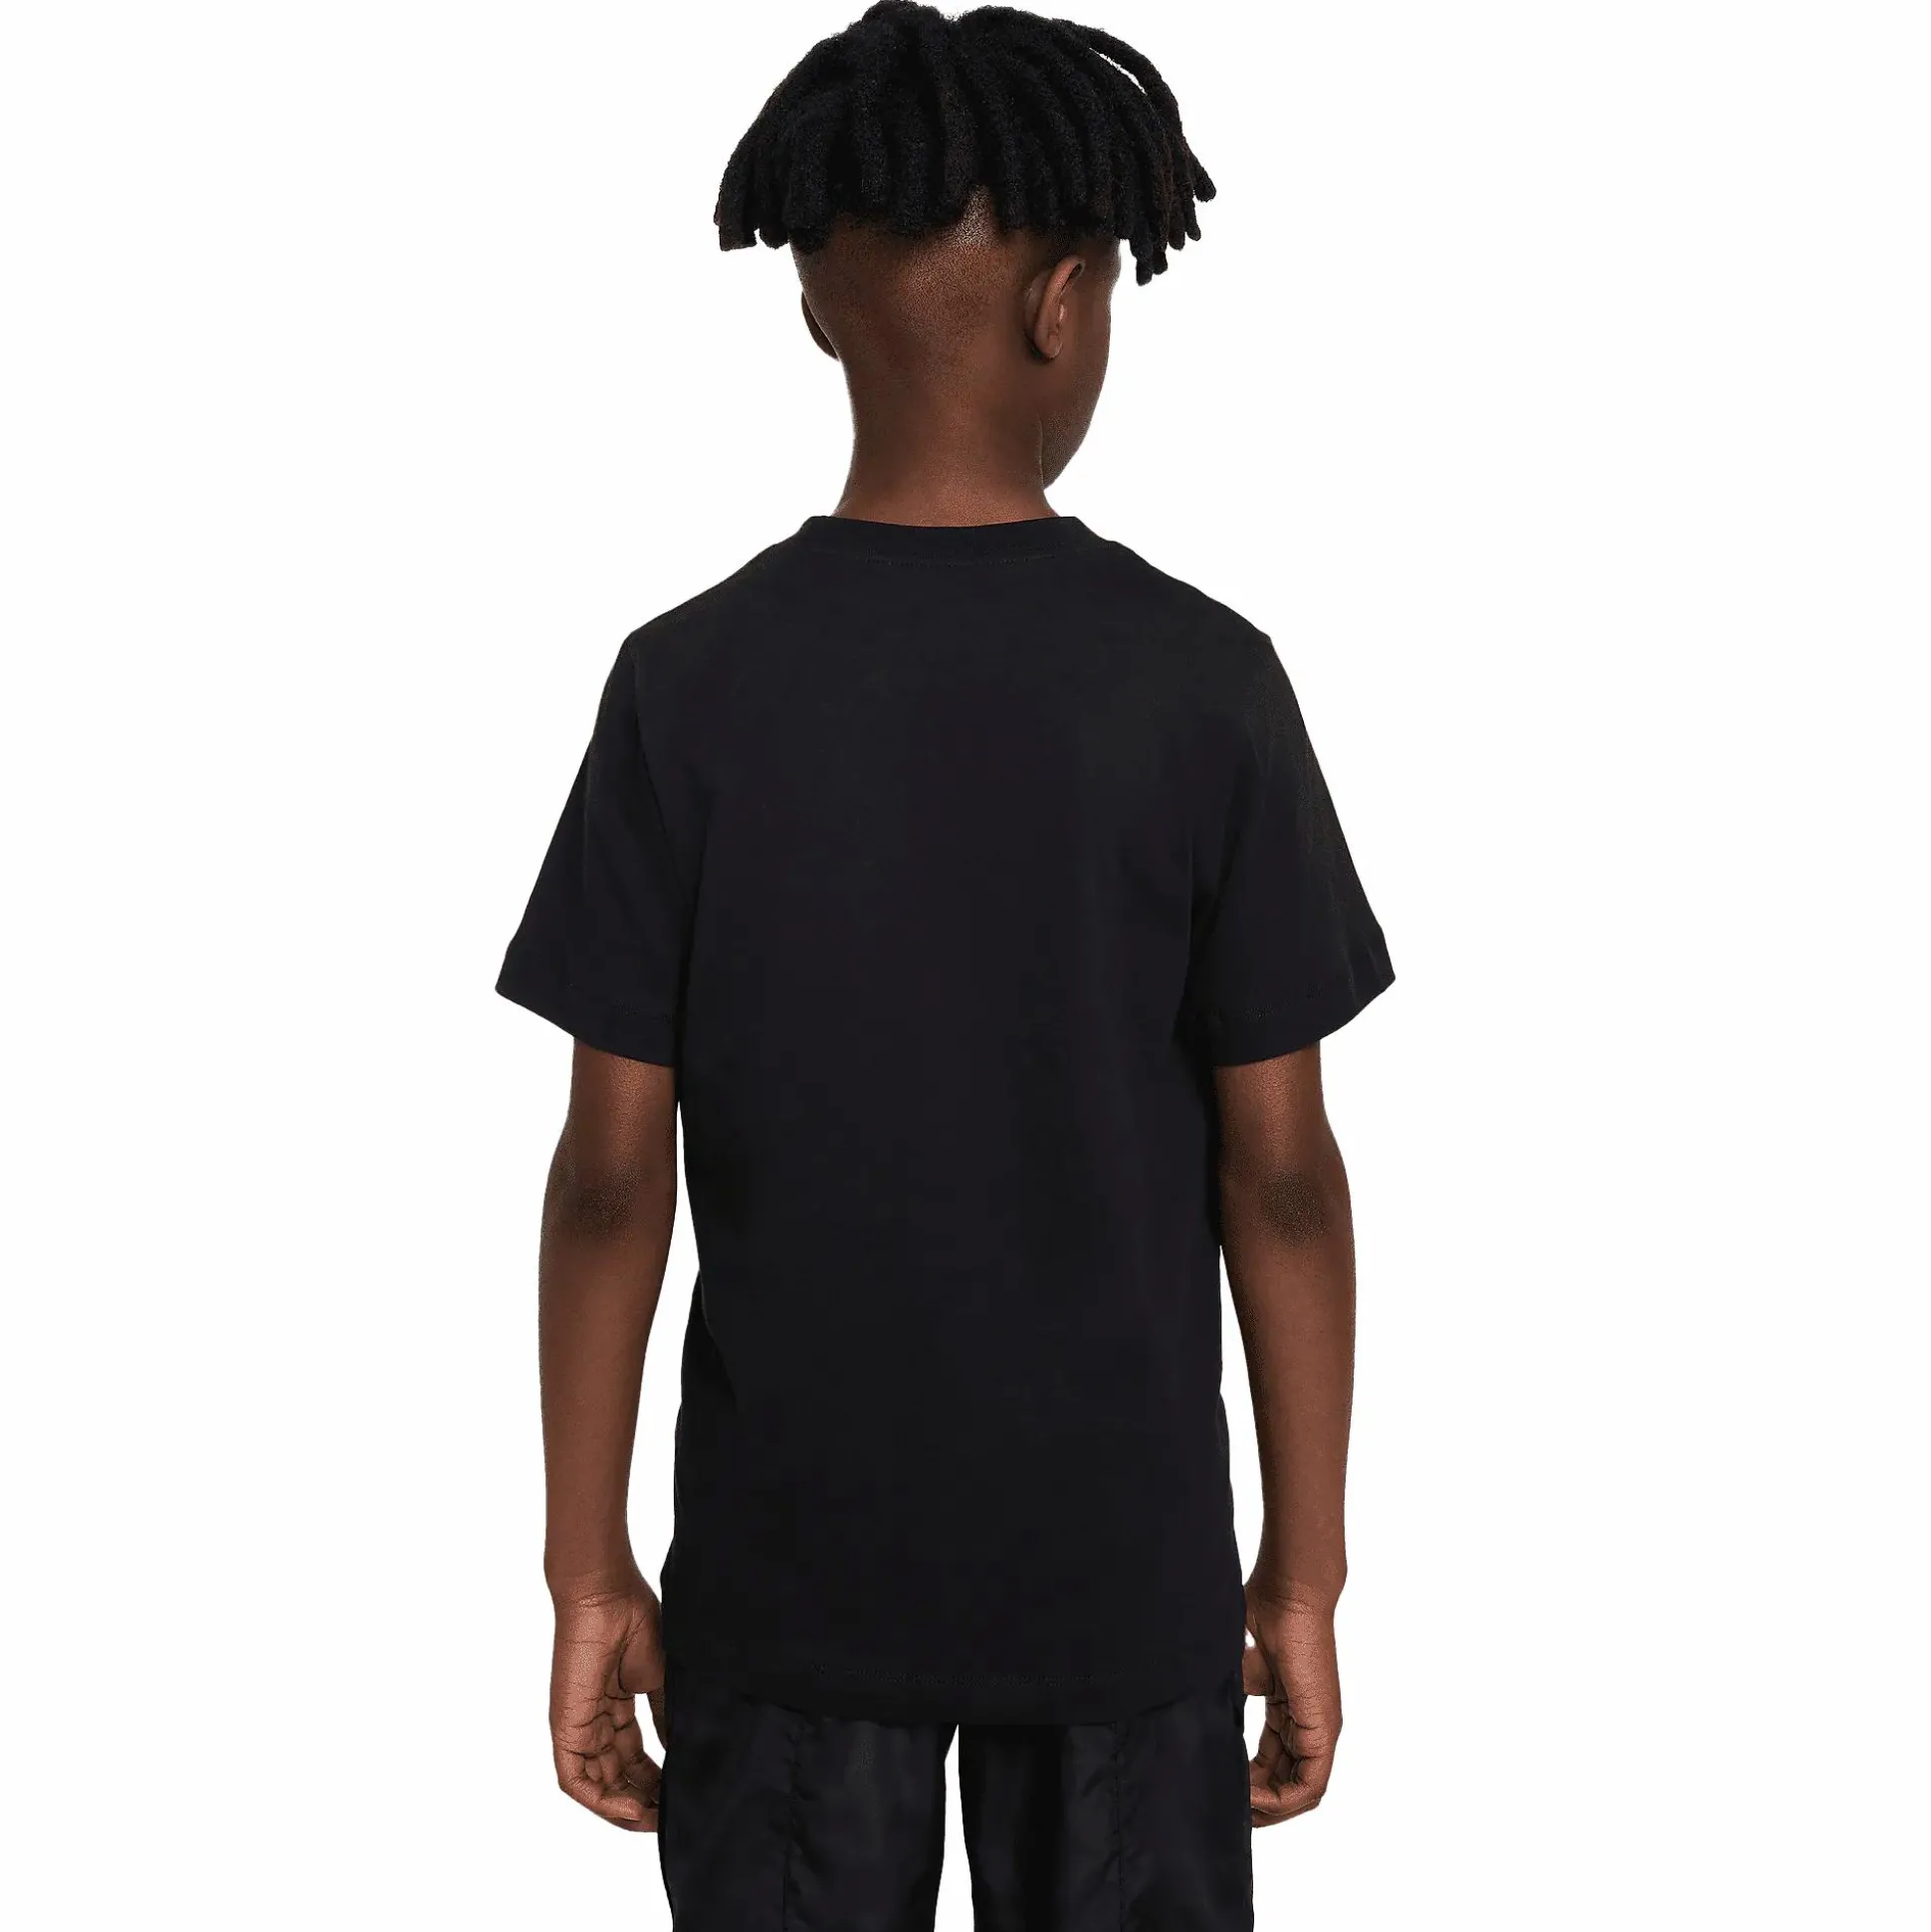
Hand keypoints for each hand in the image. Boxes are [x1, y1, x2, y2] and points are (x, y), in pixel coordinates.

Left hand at [549, 1567, 667, 1830]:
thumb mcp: (660, 1679)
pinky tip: (634, 1809)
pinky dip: (603, 1802)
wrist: (608, 1595)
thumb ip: (667, 1718)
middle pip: (618, 1778)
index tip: (682, 1795)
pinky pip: (577, 1781)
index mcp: (617, 1707)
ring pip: (598, 1787)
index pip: (635, 1759)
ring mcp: (578, 1727)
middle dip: (645, 1801)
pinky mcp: (565, 1729)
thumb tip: (681, 1754)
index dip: (657, 1782)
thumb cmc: (635, 1622)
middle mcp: (595, 1723)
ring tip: (657, 1819)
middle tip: (673, 1816)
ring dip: (627, 1809)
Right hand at [1242, 1581, 1340, 1824]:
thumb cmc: (1261, 1616)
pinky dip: (1283, 1800)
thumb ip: (1223, 1696)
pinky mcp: (1323, 1730)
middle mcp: (1307, 1725)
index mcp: (1289, 1710)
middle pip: (1287, 1784)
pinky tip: (1254, 1799)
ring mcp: (1318, 1729)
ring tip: (1239, 1809)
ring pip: (1301, 1792)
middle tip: (1228, 1810)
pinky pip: (1310, 1784)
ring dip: (1270, 1808)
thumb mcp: (1235, 1667)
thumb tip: (1194, 1718)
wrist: (1286, 1595)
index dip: (1249, 1783)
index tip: (1223, 1789)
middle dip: (1258, 1804)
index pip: (1273, 1763)